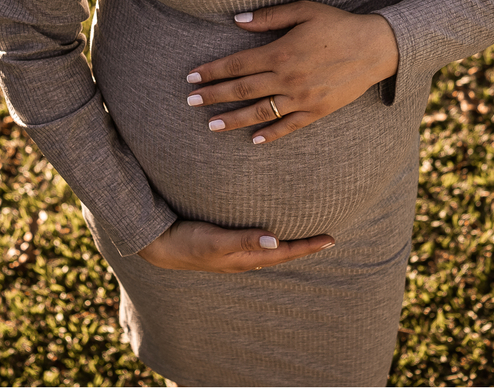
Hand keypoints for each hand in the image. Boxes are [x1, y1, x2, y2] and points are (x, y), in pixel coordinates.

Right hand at [138, 220, 334, 271]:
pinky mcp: (226, 246)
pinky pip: (257, 244)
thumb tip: (275, 241)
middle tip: (327, 238)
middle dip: (304, 246)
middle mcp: (244, 259)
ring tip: (306, 236)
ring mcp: (235, 254)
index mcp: (245, 259)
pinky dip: (271, 239)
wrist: (161, 245)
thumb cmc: (188, 241)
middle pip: (282, 254)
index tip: (331, 239)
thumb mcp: (216, 240)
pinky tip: (270, 233)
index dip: (308, 246)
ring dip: (289, 244)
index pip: (285, 252)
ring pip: (271, 251)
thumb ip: (244, 239)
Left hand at [184, 1, 398, 144]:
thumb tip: (236, 21)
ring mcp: (302, 97)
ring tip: (210, 125)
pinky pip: (288, 126)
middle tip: (190, 102)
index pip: (236, 65)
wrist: (377, 47)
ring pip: (259, 112)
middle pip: (241, 90)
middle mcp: (287, 78)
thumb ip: (268, 17)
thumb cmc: (338, 24)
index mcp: (281, 52)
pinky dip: (270, 134)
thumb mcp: (303, 10)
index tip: (191, 77)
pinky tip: (253, 140)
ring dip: (232, 119)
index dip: (211, 71)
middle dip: (213, 96)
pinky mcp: (317, 110)